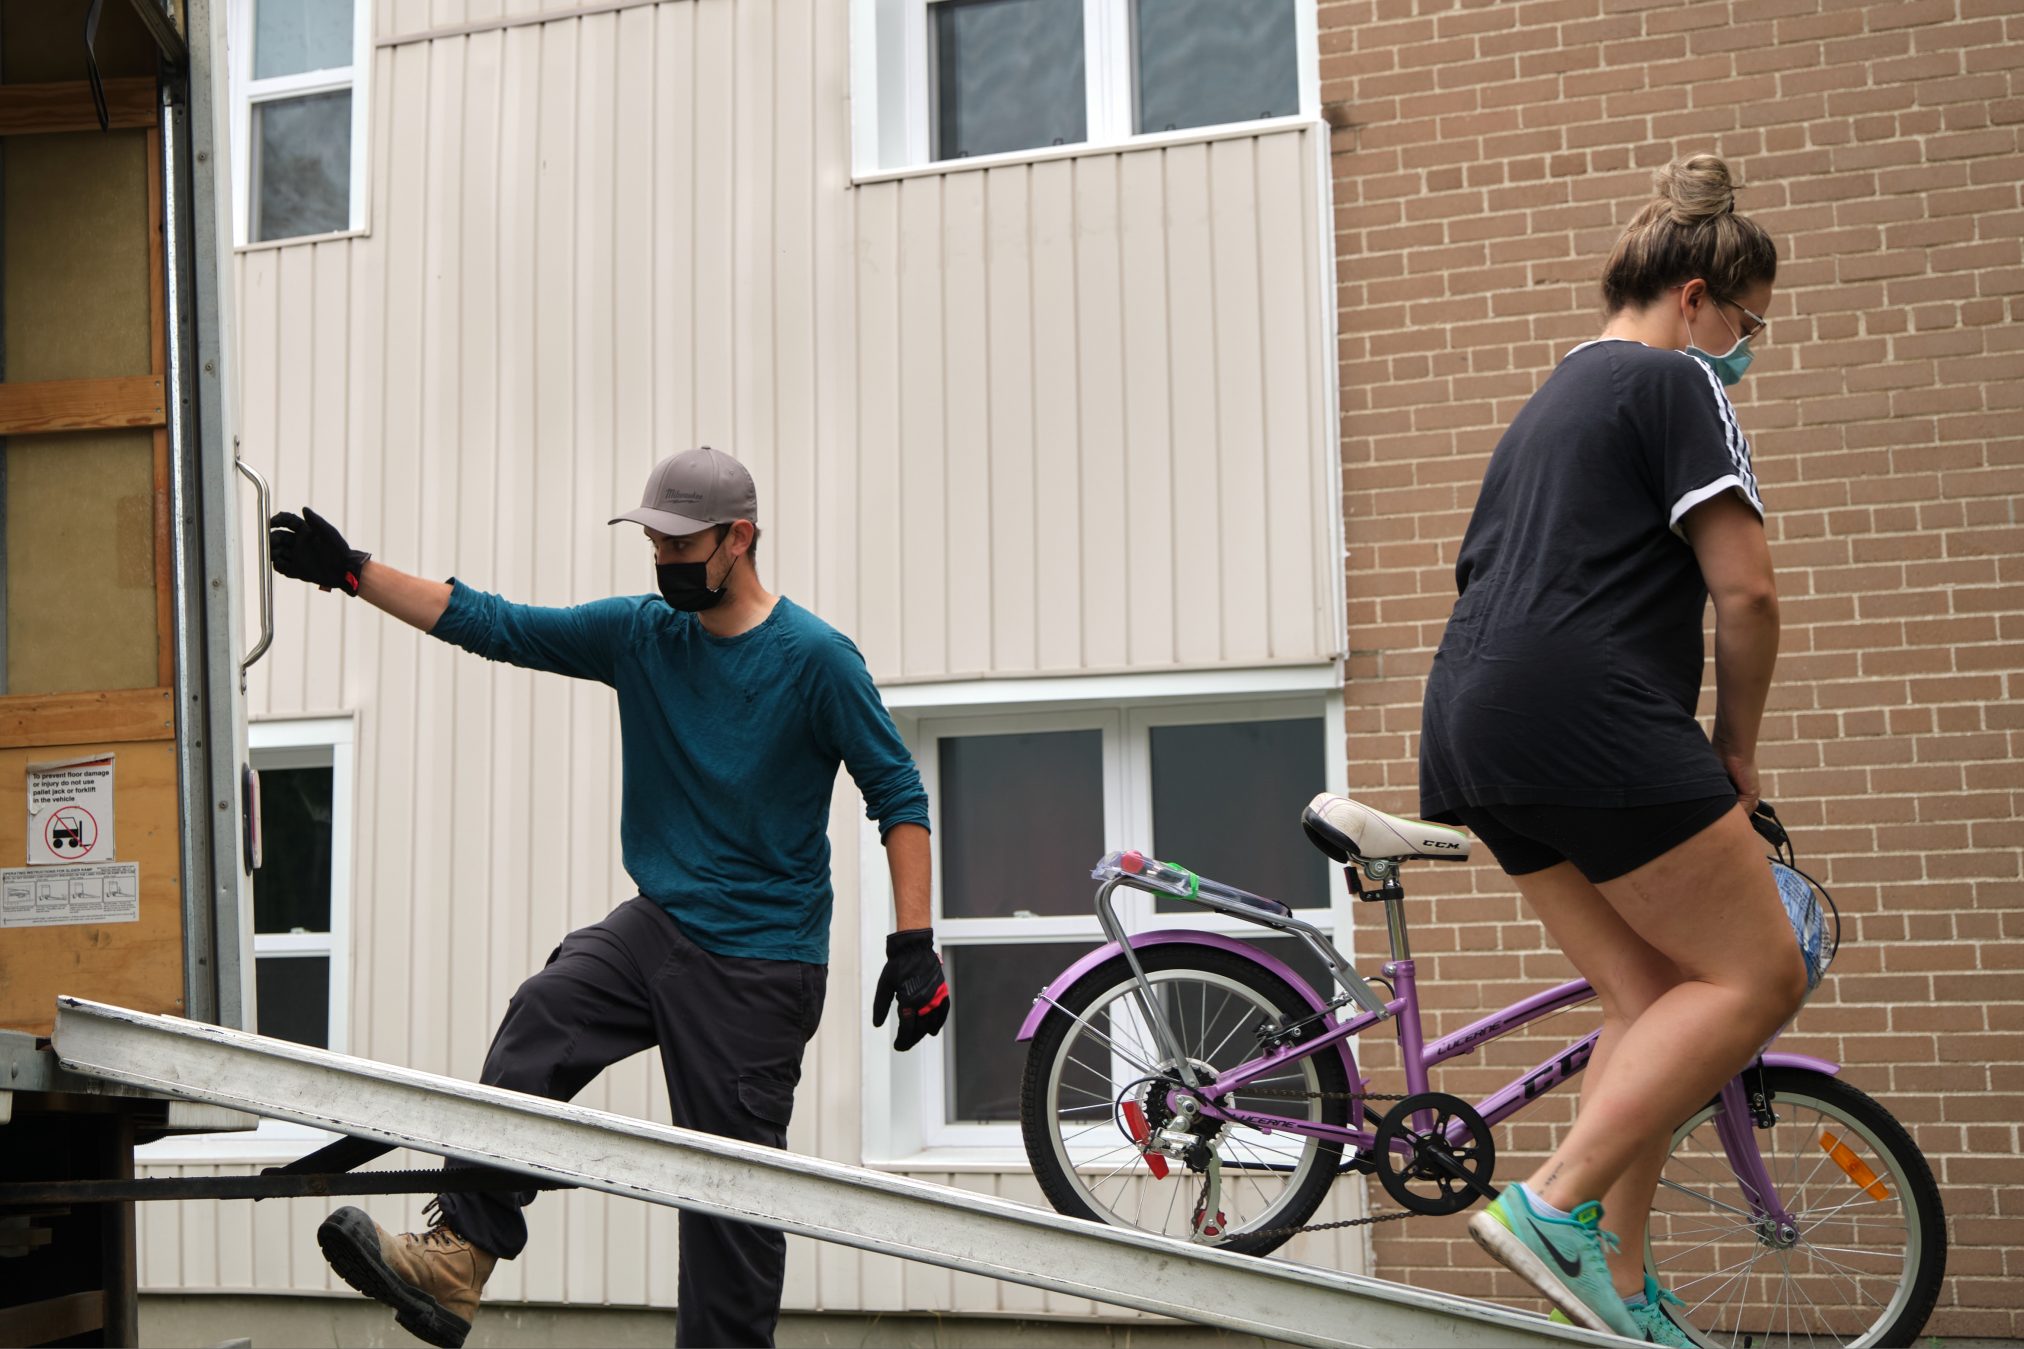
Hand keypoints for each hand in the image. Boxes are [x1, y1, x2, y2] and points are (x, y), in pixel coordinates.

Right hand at [270, 507, 370, 595]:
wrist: (344, 570)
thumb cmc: (339, 550)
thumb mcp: (328, 533)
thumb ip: (316, 521)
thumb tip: (304, 508)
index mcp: (305, 532)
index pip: (287, 522)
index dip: (278, 520)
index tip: (271, 522)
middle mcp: (299, 543)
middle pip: (279, 537)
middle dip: (273, 538)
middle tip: (274, 541)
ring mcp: (297, 557)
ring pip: (278, 552)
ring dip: (273, 551)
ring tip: (275, 553)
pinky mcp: (297, 570)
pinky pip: (282, 567)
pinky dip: (277, 565)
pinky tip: (279, 563)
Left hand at [872, 928, 948, 1052]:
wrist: (914, 948)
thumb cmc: (897, 965)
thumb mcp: (884, 985)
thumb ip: (880, 1007)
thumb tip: (877, 1025)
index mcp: (909, 1000)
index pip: (907, 1029)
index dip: (902, 1041)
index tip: (898, 1046)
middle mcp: (924, 1001)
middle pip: (919, 1029)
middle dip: (911, 1039)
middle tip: (904, 1044)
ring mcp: (935, 997)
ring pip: (931, 1022)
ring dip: (923, 1033)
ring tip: (915, 1037)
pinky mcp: (942, 991)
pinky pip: (943, 1012)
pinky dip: (939, 1023)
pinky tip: (933, 1031)